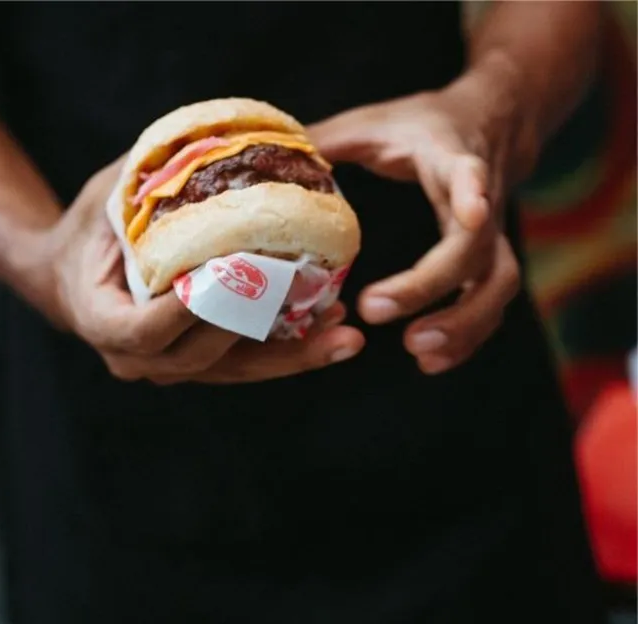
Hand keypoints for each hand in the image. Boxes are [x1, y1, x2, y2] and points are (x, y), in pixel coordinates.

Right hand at [41, 161, 364, 384]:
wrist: (72, 277)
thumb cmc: (88, 232)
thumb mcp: (107, 200)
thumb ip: (150, 183)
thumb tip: (220, 143)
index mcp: (102, 321)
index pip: (146, 331)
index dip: (190, 313)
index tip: (238, 280)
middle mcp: (136, 358)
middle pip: (205, 359)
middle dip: (265, 336)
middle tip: (324, 312)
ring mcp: (168, 367)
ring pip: (234, 370)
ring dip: (292, 353)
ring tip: (342, 331)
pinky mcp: (198, 364)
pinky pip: (244, 364)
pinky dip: (286, 349)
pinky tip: (329, 330)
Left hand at [310, 72, 533, 373]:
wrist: (490, 120)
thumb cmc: (421, 126)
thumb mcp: (373, 123)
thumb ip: (327, 142)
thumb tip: (267, 163)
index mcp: (450, 155)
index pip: (469, 171)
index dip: (472, 192)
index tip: (471, 212)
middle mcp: (483, 199)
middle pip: (479, 249)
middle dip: (433, 286)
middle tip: (376, 311)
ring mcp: (493, 235)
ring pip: (498, 285)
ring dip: (462, 324)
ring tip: (418, 351)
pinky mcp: (490, 261)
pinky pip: (490, 306)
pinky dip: (465, 338)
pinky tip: (430, 361)